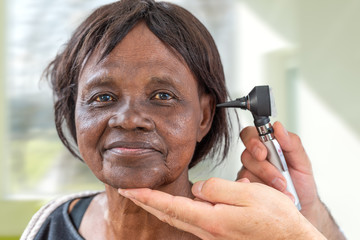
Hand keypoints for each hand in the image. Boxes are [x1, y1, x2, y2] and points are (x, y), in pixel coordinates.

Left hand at [118, 178, 324, 239]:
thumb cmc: (277, 221)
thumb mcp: (250, 195)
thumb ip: (219, 189)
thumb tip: (198, 188)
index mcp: (212, 219)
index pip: (170, 206)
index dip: (147, 197)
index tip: (130, 189)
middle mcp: (208, 229)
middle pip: (168, 214)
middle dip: (146, 202)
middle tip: (130, 191)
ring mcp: (214, 233)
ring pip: (178, 218)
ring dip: (159, 206)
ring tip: (146, 196)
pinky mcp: (221, 233)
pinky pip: (192, 219)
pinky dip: (177, 211)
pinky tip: (177, 206)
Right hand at [238, 121, 317, 213]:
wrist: (303, 207)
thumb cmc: (301, 182)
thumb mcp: (302, 161)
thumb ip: (292, 142)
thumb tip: (278, 127)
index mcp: (266, 145)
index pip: (249, 134)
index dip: (252, 141)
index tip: (263, 153)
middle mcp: (254, 158)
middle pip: (246, 155)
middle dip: (263, 168)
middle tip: (279, 179)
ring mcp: (249, 174)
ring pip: (246, 174)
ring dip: (267, 183)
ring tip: (284, 190)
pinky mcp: (246, 189)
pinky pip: (245, 189)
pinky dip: (262, 194)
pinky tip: (274, 197)